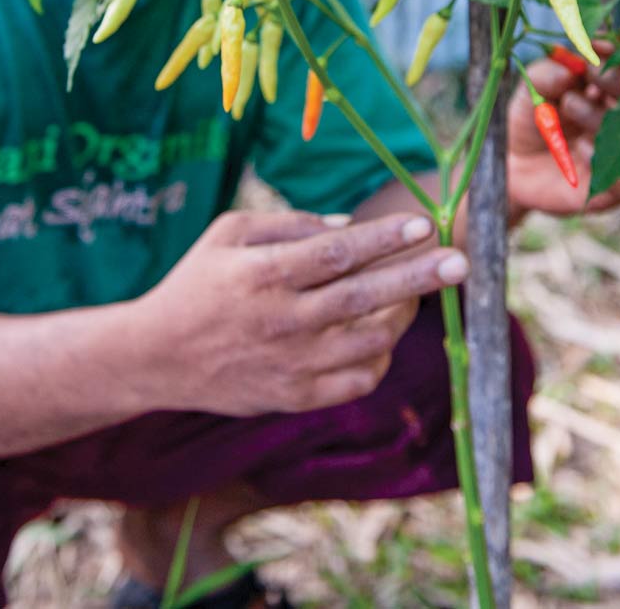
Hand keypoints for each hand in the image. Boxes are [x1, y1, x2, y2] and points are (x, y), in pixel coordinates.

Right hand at [143, 209, 466, 416]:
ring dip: (403, 316)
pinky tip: (380, 336)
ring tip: (419, 296)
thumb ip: (287, 225)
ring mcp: (291, 363)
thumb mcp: (226, 234)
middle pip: (364, 297)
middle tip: (460, 262)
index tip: (421, 225)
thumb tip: (348, 227)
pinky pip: (358, 379)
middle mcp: (280, 320)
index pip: (335, 254)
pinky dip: (379, 357)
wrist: (159, 355)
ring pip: (370, 341)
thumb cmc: (197, 283)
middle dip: (417, 276)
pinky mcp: (297, 395)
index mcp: (261, 274)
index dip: (382, 239)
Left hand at [507, 40, 619, 215]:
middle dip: (613, 78)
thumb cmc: (526, 125)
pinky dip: (604, 157)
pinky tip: (583, 147)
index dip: (612, 54)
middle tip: (590, 73)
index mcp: (604, 90)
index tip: (596, 45)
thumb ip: (544, 76)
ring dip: (601, 113)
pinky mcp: (619, 187)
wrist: (511, 170)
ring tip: (570, 104)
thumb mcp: (528, 95)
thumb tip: (569, 67)